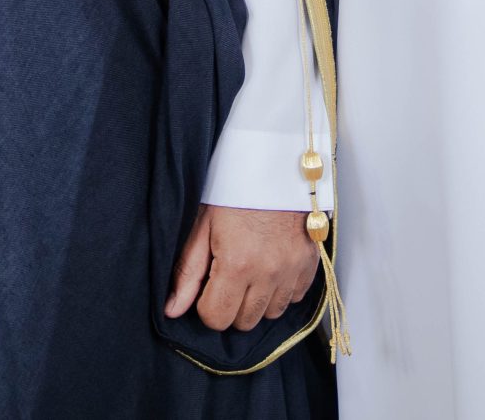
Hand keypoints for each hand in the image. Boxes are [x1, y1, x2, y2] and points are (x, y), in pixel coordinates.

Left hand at [164, 205, 318, 331]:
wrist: (275, 163)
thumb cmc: (235, 190)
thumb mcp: (202, 225)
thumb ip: (187, 272)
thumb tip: (172, 311)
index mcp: (237, 264)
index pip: (216, 318)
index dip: (205, 306)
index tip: (206, 286)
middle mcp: (268, 273)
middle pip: (244, 322)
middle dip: (231, 306)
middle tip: (227, 276)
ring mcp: (293, 270)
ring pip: (271, 314)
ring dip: (257, 300)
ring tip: (249, 271)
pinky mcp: (311, 263)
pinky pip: (294, 298)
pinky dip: (281, 290)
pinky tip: (270, 267)